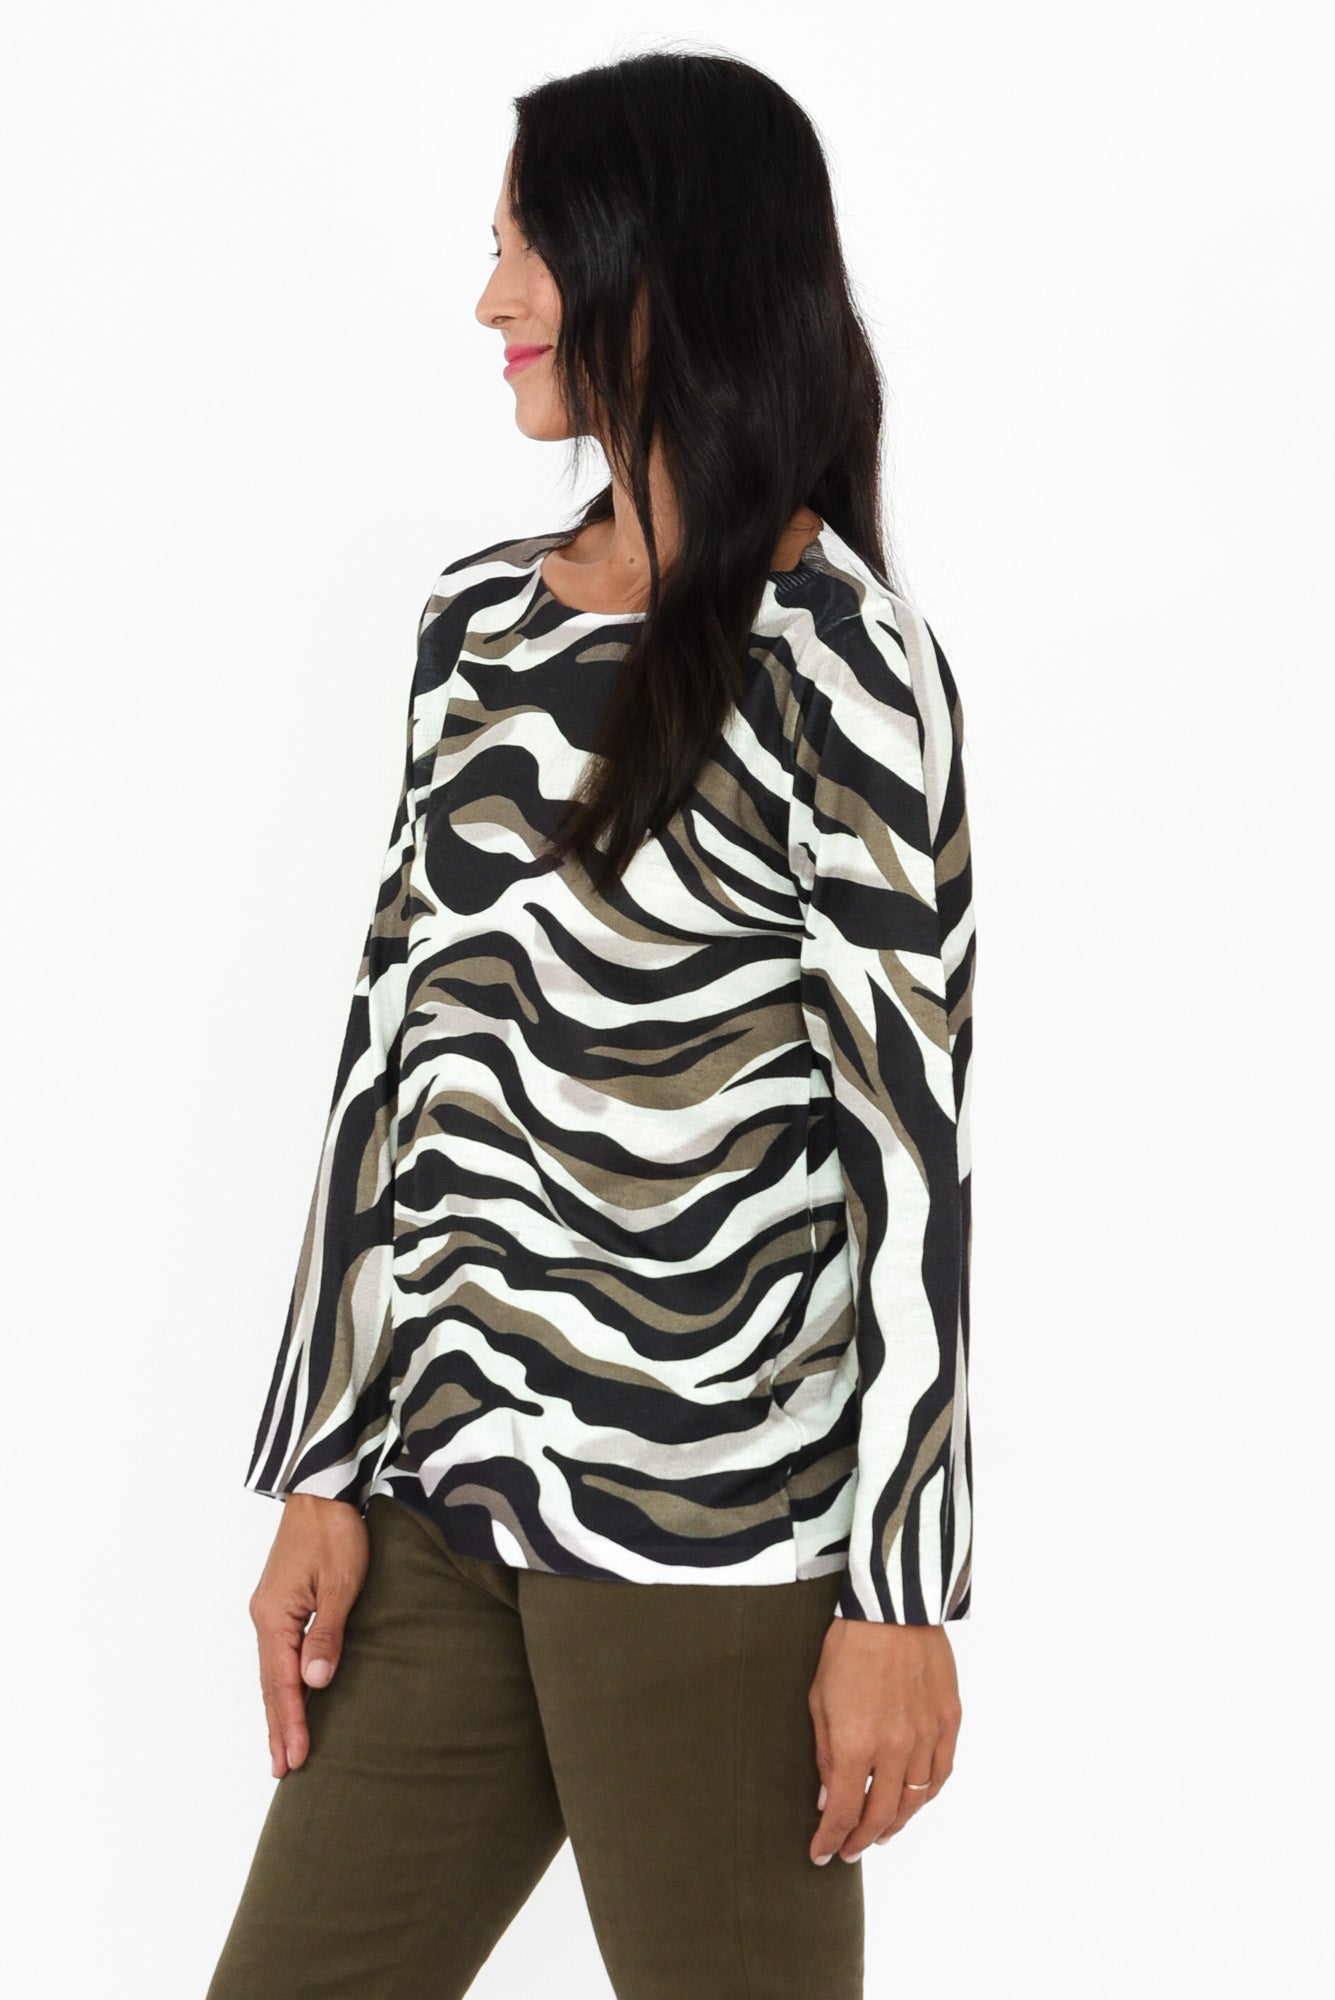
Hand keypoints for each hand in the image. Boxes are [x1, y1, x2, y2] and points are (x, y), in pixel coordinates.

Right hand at [248, 1494, 368, 1777]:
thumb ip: (327, 1634)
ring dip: (278, 1709)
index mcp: (274, 1616)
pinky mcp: (281, 1600)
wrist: (323, 1490)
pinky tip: (290, 1696)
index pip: (283, 1683)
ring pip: (272, 1671)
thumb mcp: (341, 1583)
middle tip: (283, 1771)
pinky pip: (278, 1653)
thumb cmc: (336, 1532)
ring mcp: (270, 1608)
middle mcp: (265, 1616)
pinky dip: (282, 1682)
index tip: (296, 1760)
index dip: (291, 1723)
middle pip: (270, 1684)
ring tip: (282, 1747)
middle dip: (277, 1727)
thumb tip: (314, 1683)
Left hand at [807, 1619, 960, 1863]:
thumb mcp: (819, 1700)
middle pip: (881, 1816)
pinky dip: (927, 1797)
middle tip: (849, 1850)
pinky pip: (941, 1774)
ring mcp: (927, 1736)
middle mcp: (895, 1748)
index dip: (832, 1839)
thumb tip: (829, 1799)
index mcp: (857, 1743)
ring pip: (915, 1802)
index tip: (821, 1853)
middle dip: (861, 1840)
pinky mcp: (949, 1721)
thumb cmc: (847, 1647)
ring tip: (880, 1834)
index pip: (845, 1812)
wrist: (892, 1606)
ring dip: (896, 1824)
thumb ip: (826, 1754)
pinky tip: (914, 1803)